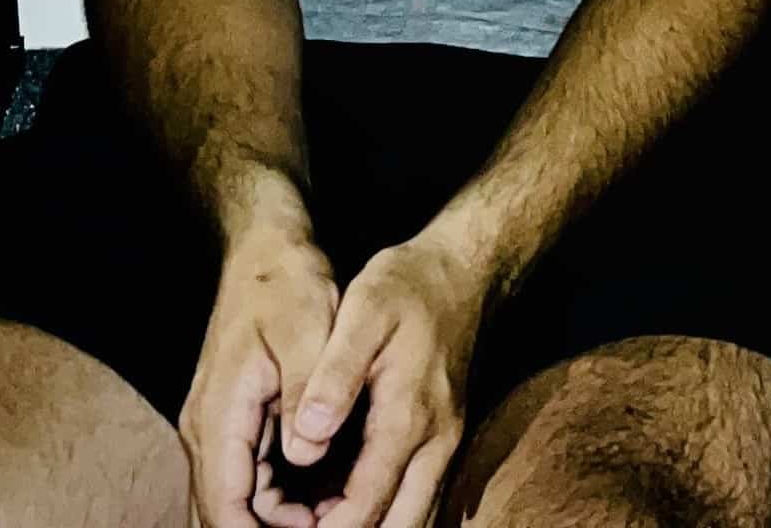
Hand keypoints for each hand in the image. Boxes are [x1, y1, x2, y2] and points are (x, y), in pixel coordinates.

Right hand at [179, 217, 337, 527]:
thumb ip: (305, 392)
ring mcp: (218, 426)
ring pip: (238, 500)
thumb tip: (306, 453)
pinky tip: (319, 504)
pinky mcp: (235, 420)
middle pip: (225, 512)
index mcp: (219, 414)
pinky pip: (248, 478)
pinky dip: (279, 499)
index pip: (225, 504)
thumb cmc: (287, 284)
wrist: (268, 250)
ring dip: (278, 521)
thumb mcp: (307, 330)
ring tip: (332, 522)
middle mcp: (207, 429)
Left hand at [268, 225, 491, 527]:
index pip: (364, 506)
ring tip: (317, 525)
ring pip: (415, 519)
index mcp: (408, 419)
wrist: (464, 269)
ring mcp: (445, 445)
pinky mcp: (444, 440)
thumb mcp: (364, 312)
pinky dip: (386, 517)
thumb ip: (335, 376)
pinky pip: (419, 500)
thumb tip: (306, 438)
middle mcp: (435, 444)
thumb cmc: (408, 287)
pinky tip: (345, 511)